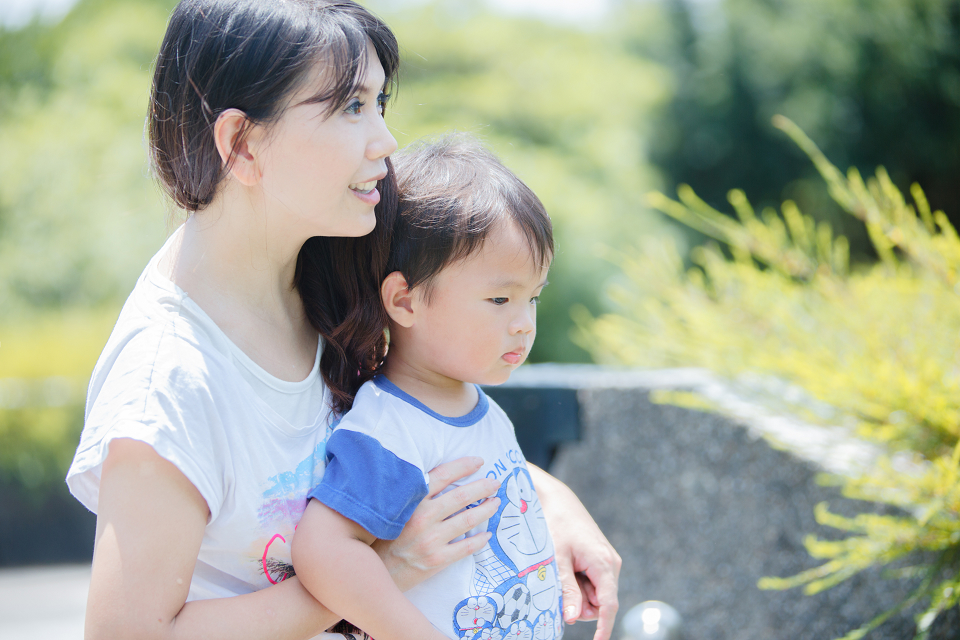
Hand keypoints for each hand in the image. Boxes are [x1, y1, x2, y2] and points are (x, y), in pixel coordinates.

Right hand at [373, 456, 499, 591]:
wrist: (375, 572)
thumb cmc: (384, 537)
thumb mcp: (395, 509)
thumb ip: (415, 494)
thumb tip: (443, 478)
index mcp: (411, 501)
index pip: (442, 475)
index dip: (463, 466)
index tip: (479, 461)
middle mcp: (421, 518)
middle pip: (461, 496)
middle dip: (482, 487)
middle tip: (495, 482)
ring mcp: (430, 540)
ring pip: (467, 520)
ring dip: (486, 510)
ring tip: (495, 503)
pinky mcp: (436, 560)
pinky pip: (465, 547)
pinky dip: (479, 540)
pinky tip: (487, 535)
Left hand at [528, 465, 620, 639]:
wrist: (557, 500)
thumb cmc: (556, 525)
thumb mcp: (557, 559)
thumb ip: (567, 589)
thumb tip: (574, 619)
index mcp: (604, 564)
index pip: (609, 605)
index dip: (604, 627)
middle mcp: (610, 564)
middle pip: (599, 603)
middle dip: (579, 603)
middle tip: (559, 581)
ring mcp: (606, 562)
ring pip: (593, 594)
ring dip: (576, 591)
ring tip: (561, 567)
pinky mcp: (599, 561)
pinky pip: (589, 583)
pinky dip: (576, 582)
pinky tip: (565, 565)